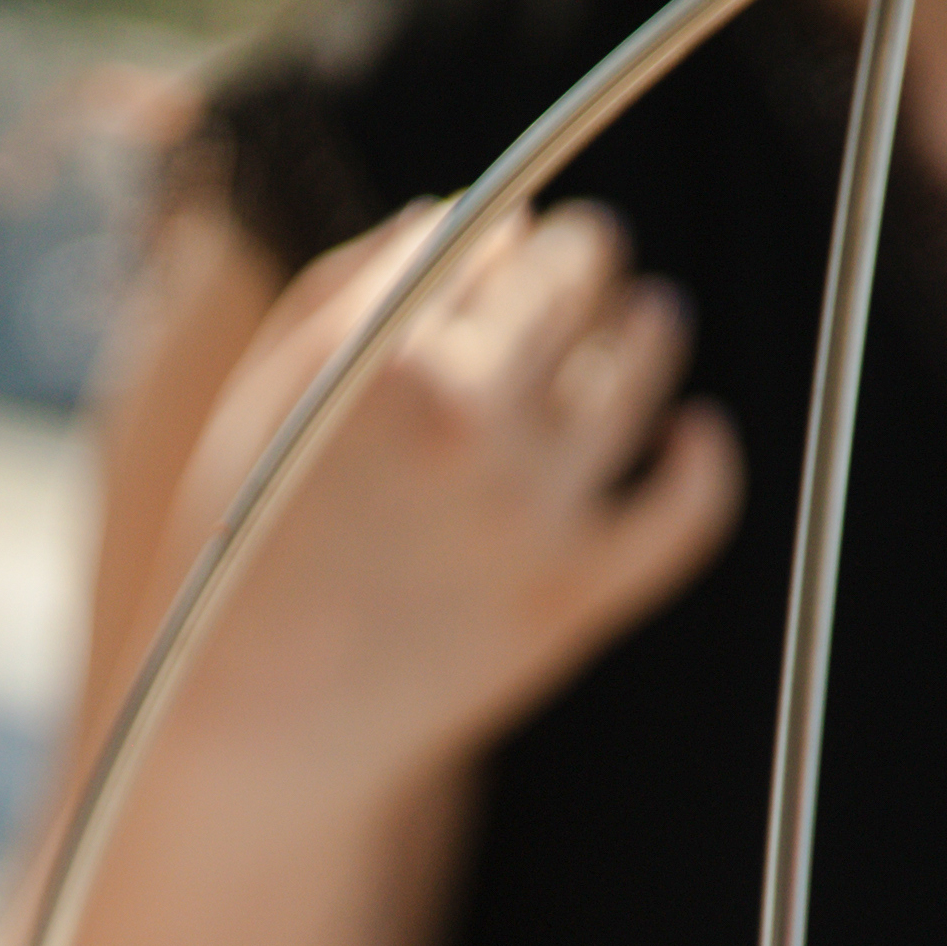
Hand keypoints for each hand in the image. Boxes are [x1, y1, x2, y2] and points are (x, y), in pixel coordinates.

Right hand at [160, 198, 744, 807]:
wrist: (254, 730)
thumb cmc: (241, 552)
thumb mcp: (266, 395)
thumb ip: (355, 283)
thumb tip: (472, 214)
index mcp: (383, 356)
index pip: (492, 239)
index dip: (510, 235)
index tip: (516, 247)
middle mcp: (466, 419)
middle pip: (575, 279)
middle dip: (582, 258)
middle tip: (588, 260)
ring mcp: (529, 510)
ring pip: (641, 367)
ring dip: (650, 327)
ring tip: (651, 320)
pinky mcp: (573, 596)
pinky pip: (686, 508)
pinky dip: (705, 460)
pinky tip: (695, 435)